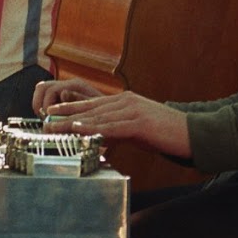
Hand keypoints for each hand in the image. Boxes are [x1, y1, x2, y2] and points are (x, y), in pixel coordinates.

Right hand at [32, 77, 104, 115]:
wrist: (116, 117)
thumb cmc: (109, 116)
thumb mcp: (97, 110)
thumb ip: (80, 100)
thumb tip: (63, 93)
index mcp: (76, 86)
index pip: (50, 90)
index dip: (46, 106)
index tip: (49, 120)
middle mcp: (69, 85)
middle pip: (42, 87)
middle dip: (39, 105)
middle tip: (44, 119)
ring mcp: (65, 89)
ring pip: (41, 90)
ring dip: (40, 105)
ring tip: (46, 119)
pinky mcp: (62, 96)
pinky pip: (45, 97)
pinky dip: (43, 107)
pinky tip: (50, 119)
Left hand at [38, 87, 191, 158]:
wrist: (193, 133)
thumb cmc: (165, 133)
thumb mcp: (137, 128)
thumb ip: (118, 129)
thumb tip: (100, 136)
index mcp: (124, 101)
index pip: (91, 104)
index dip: (69, 108)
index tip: (50, 113)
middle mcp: (126, 101)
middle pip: (90, 109)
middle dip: (65, 116)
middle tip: (44, 122)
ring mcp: (133, 110)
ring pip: (97, 116)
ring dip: (74, 122)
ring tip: (55, 127)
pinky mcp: (140, 122)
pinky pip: (112, 126)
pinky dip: (94, 128)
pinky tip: (80, 129)